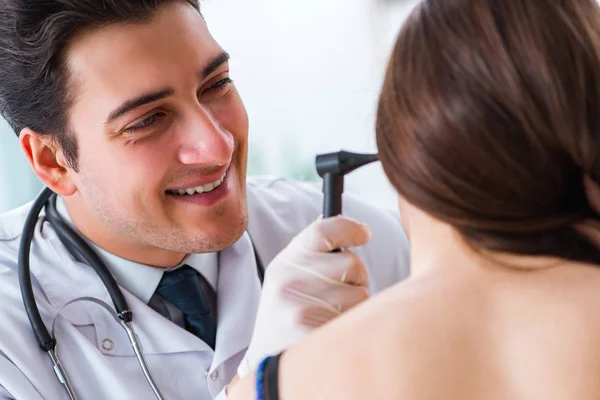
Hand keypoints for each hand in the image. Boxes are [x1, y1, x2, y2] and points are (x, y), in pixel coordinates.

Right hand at [237, 215, 370, 376]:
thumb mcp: (289, 277)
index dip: (350, 228)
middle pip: (352, 262)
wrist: (267, 361)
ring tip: (332, 316)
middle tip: (339, 293)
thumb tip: (359, 229)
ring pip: (361, 292)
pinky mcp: (313, 332)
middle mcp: (289, 280)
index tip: (364, 234)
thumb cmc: (287, 315)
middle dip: (356, 278)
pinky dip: (352, 324)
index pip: (323, 230)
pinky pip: (356, 318)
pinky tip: (332, 331)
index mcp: (284, 263)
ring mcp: (300, 307)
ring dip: (356, 305)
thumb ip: (315, 254)